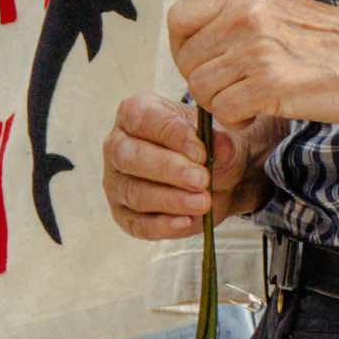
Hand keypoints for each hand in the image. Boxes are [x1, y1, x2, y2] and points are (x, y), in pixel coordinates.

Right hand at [102, 93, 271, 240]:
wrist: (213, 178)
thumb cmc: (206, 146)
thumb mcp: (218, 137)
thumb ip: (220, 141)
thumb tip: (222, 147)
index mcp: (134, 112)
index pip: (142, 118)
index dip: (171, 134)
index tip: (201, 151)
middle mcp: (117, 145)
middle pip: (129, 156)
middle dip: (168, 169)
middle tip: (202, 178)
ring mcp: (116, 182)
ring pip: (134, 193)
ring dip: (171, 200)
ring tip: (203, 202)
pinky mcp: (123, 215)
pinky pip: (138, 224)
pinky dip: (163, 225)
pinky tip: (186, 221)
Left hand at [169, 0, 338, 128]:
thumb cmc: (334, 40)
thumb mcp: (279, 10)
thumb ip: (239, 20)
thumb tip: (202, 42)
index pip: (179, 17)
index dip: (181, 47)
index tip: (199, 63)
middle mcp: (245, 18)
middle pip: (187, 60)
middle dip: (202, 83)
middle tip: (230, 90)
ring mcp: (257, 50)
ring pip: (201, 88)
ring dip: (219, 104)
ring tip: (247, 102)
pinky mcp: (270, 84)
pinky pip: (225, 110)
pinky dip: (236, 120)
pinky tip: (256, 114)